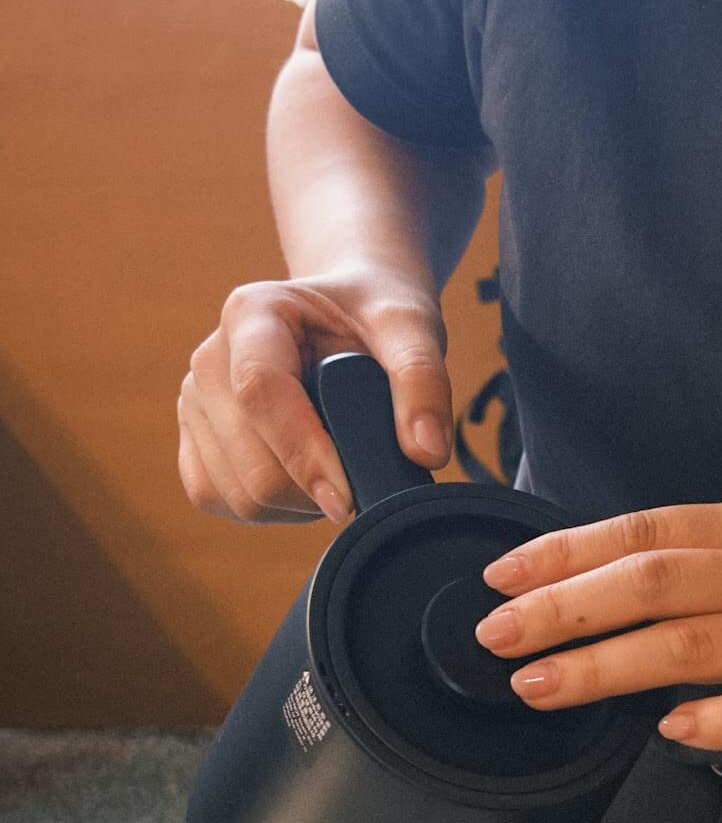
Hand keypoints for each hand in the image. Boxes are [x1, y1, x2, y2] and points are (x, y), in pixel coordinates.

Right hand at [177, 267, 449, 523]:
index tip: (348, 497)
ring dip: (295, 503)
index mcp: (252, 314)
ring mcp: (194, 402)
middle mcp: (210, 358)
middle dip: (311, 488)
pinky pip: (218, 498)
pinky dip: (268, 508)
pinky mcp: (195, 441)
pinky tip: (303, 480)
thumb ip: (423, 379)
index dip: (303, 453)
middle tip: (361, 473)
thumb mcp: (410, 326)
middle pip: (250, 459)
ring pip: (237, 492)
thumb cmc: (374, 317)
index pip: (260, 392)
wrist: (346, 313)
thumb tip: (426, 452)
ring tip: (335, 466)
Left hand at [474, 498, 721, 754]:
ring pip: (693, 644)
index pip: (647, 528)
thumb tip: (631, 589)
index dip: (567, 550)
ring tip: (538, 687)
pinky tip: (666, 733)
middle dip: (562, 608)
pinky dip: (716, 720)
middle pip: (654, 581)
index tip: (501, 574)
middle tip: (493, 637)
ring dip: (605, 667)